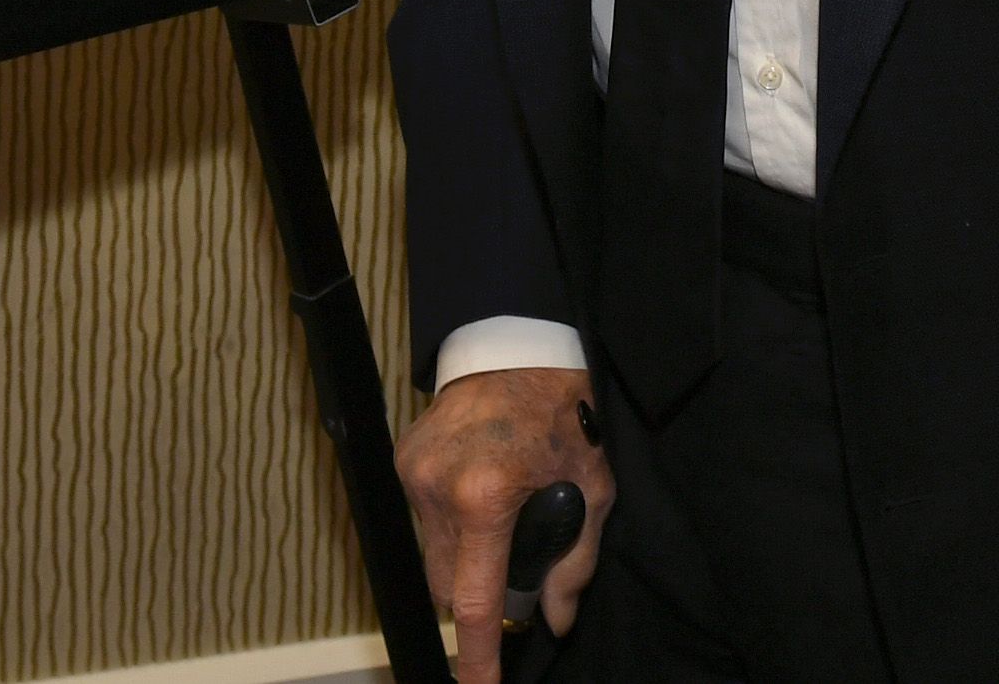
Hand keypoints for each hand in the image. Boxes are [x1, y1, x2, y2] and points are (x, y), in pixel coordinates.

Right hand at [395, 367, 614, 683]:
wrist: (518, 345)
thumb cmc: (563, 412)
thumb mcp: (592, 487)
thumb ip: (575, 562)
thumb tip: (555, 619)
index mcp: (485, 498)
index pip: (475, 603)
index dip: (478, 657)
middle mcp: (439, 489)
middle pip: (448, 588)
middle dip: (479, 600)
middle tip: (517, 571)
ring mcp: (415, 474)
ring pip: (434, 558)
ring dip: (465, 561)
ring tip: (501, 521)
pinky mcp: (405, 460)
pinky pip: (425, 521)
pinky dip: (450, 526)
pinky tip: (480, 495)